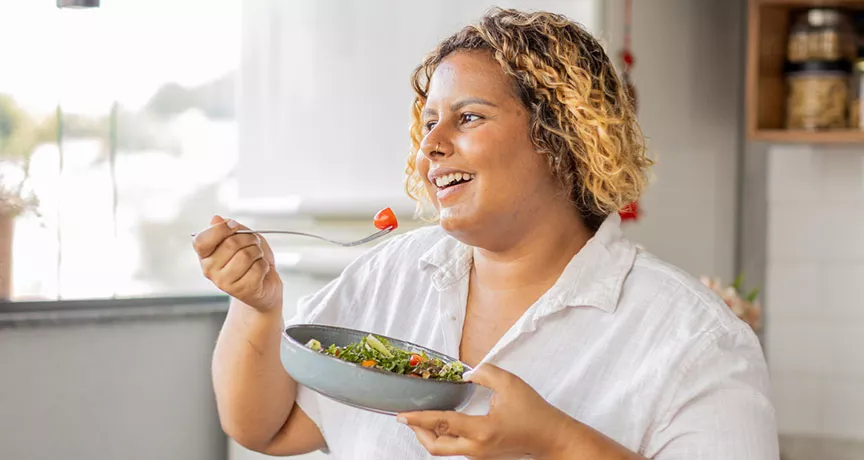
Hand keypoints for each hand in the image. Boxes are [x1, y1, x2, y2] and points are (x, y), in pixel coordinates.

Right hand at [192, 215, 281, 311]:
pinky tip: (261, 271)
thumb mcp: (241, 237)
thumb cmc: (251, 259)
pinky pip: (258, 268)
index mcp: (205, 255)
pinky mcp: (242, 291)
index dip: (220, 229)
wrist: (265, 284)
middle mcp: (210, 270)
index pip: (202, 240)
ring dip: (258, 252)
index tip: (234, 226)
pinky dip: (264, 265)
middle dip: (249, 239)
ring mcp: (224, 282)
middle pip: (231, 244)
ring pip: (246, 255)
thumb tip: (216, 219)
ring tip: (257, 258)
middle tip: (253, 243)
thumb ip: (228, 227)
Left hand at [397, 364, 576, 459]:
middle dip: (418, 432)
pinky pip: (456, 448)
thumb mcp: (510, 383)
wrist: (551, 438)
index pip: (442, 424)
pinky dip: (444, 436)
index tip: (402, 415)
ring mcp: (479, 455)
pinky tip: (443, 422)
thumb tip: (466, 373)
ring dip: (430, 434)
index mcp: (482, 430)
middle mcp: (477, 448)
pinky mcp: (483, 456)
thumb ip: (485, 372)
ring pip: (444, 450)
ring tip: (423, 417)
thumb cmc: (535, 413)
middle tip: (409, 417)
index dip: (419, 418)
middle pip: (436, 447)